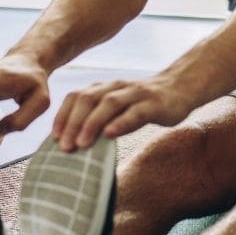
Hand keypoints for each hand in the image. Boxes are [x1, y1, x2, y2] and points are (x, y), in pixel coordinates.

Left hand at [53, 75, 193, 150]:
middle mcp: (117, 87)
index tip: (54, 137)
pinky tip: (110, 135)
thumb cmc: (144, 104)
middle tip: (64, 147)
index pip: (76, 96)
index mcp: (105, 88)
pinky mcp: (154, 104)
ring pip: (109, 104)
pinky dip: (121, 123)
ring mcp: (136, 94)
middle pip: (88, 100)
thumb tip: (76, 143)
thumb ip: (100, 118)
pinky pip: (136, 112)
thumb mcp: (119, 107)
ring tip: (81, 144)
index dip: (63, 115)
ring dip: (92, 124)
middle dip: (73, 123)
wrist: (181, 87)